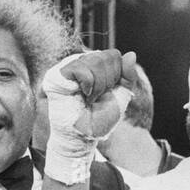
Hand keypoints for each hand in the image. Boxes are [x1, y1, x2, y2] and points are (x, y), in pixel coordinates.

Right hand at [42, 48, 136, 183]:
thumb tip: (131, 54)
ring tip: (90, 98)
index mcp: (97, 66)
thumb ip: (128, 75)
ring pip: (94, 60)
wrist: (83, 135)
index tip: (108, 92)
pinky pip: (80, 67)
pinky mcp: (57, 74)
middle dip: (108, 82)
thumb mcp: (120, 94)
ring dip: (98, 86)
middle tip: (97, 97)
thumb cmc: (99, 118)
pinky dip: (88, 84)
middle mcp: (82, 62)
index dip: (117, 75)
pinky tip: (83, 94)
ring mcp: (69, 67)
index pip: (114, 55)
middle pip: (106, 57)